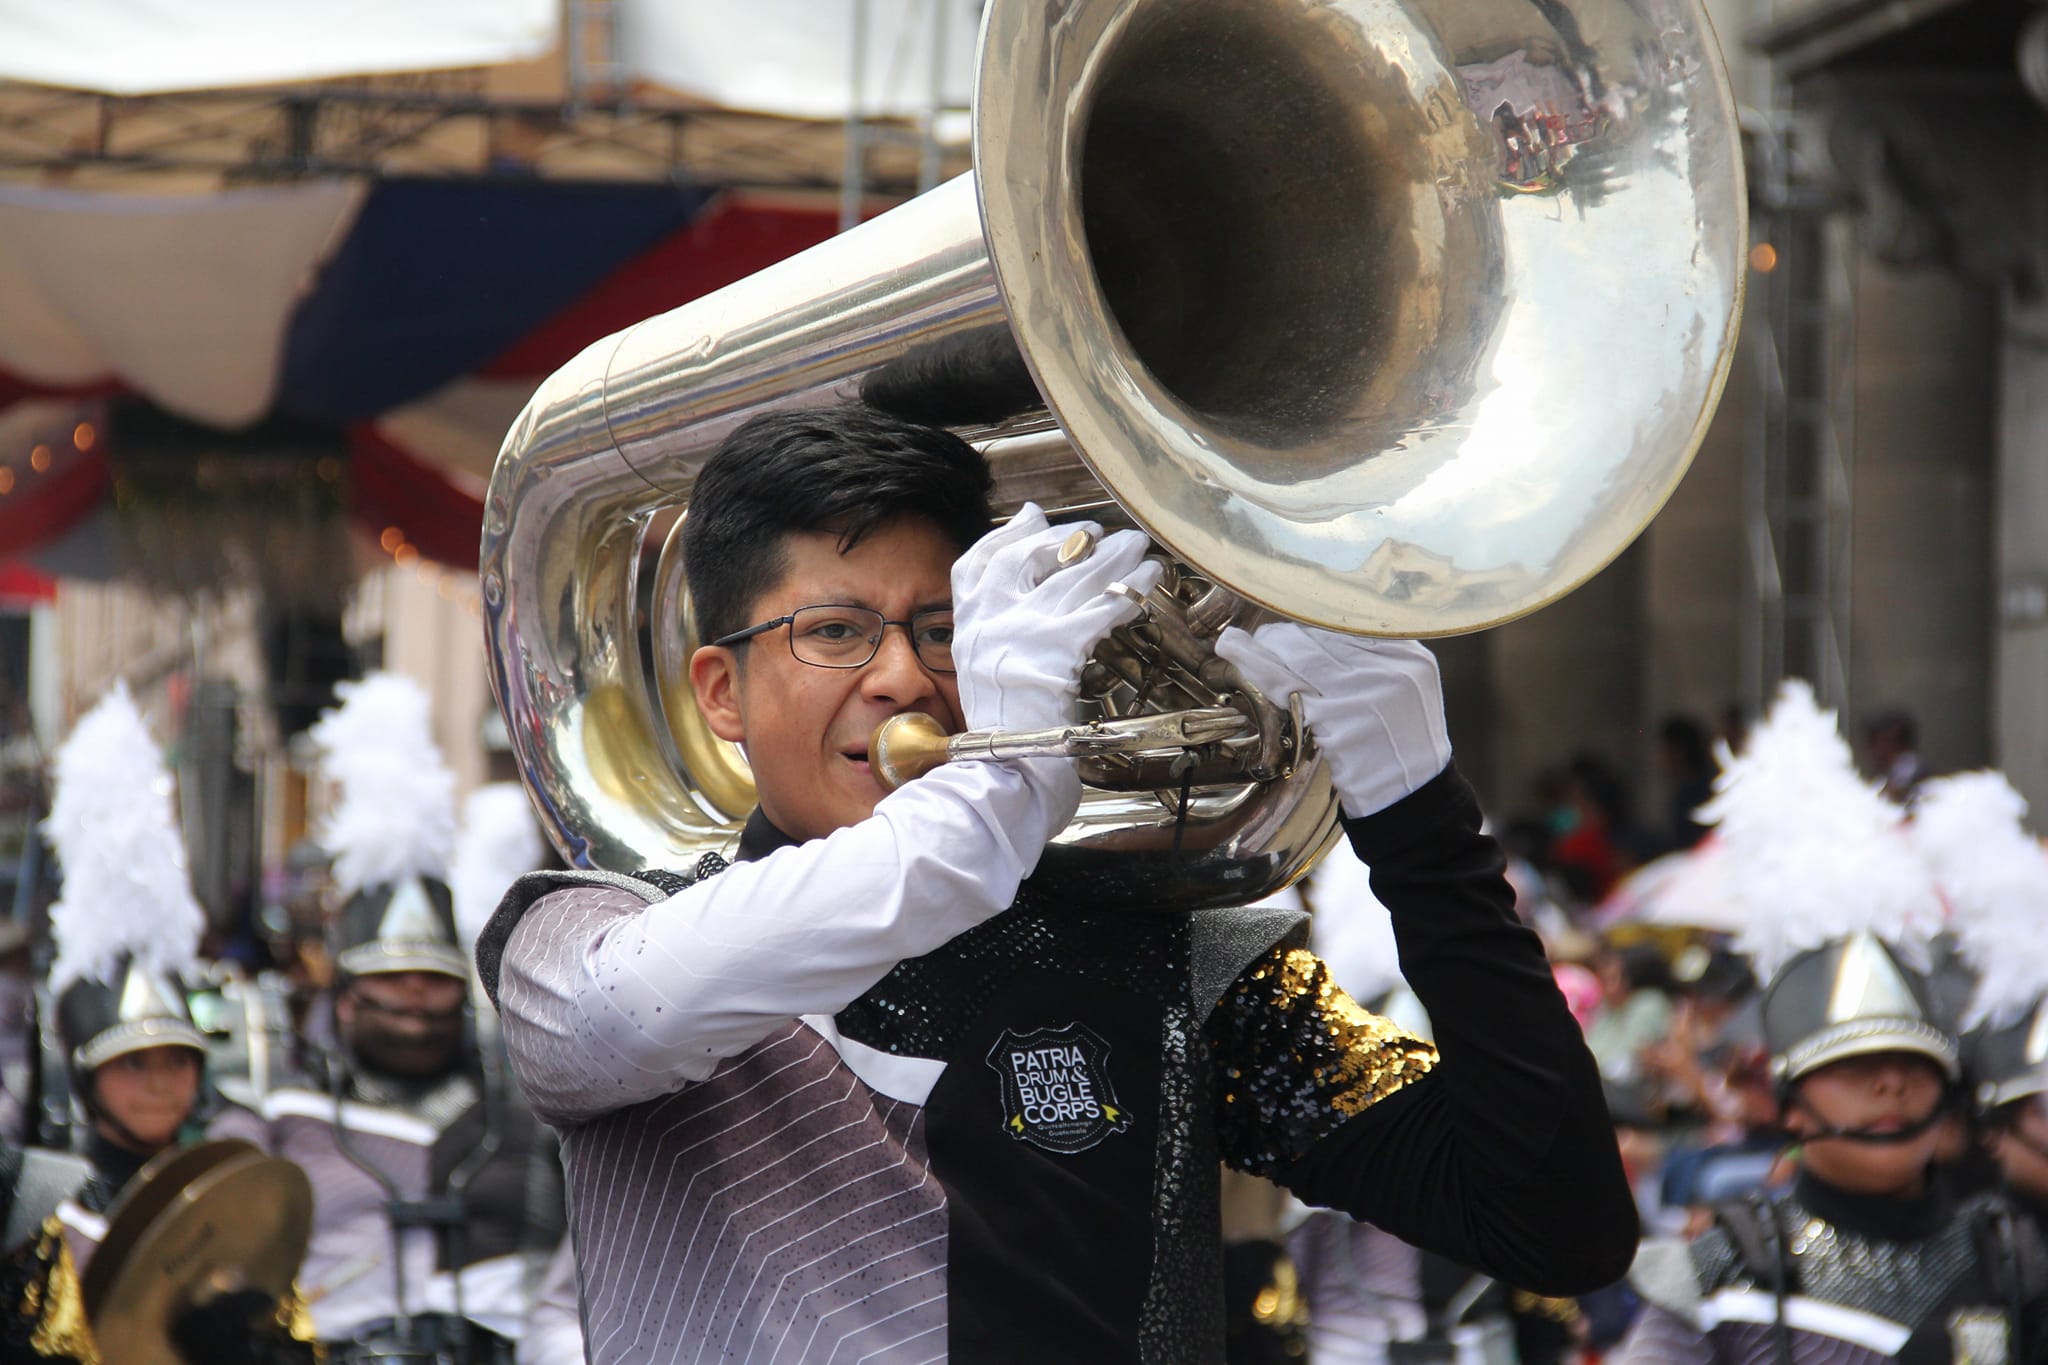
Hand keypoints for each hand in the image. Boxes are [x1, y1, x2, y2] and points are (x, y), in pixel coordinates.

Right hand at [950, 503, 1162, 730]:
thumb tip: (1022, 592)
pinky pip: (1099, 611)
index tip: (1036, 520)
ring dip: (1113, 560)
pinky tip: (1147, 584)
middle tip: (1102, 533)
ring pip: (1073, 580)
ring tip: (1140, 550)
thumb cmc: (1007, 730)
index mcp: (966, 627)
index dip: (1008, 535)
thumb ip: (996, 628)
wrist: (1006, 770)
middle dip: (1070, 540)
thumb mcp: (983, 672)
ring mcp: (1019, 634)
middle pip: (1029, 559)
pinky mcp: (1055, 652)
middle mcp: (987, 623)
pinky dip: (1127, 594)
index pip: (977, 562)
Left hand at [1213, 623, 1450, 817]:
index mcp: (1411, 657)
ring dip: (1262, 650)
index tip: (1290, 620)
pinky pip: (1289, 691)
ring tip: (1233, 643)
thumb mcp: (1407, 690)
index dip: (1312, 620)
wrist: (1411, 795)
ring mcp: (1364, 698)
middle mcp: (1390, 672)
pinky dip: (1261, 675)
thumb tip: (1319, 632)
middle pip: (1322, 638)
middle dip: (1283, 636)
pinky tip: (1241, 665)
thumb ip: (1377, 659)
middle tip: (1261, 637)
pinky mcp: (1338, 725)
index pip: (1350, 624)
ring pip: (1301, 660)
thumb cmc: (1401, 742)